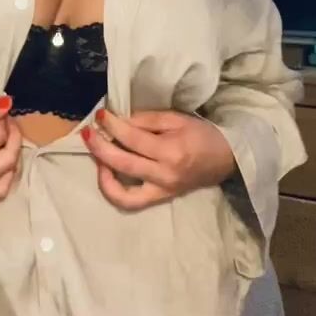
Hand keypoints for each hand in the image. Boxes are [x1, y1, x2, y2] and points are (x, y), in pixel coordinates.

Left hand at [81, 108, 235, 210]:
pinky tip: (107, 173)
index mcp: (170, 152)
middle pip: (122, 163)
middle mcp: (163, 175)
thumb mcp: (178, 119)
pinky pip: (130, 201)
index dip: (112, 125)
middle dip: (99, 146)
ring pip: (121, 192)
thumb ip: (147, 120)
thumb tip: (120, 121)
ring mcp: (161, 191)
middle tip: (89, 132)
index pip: (132, 139)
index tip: (101, 114)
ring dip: (102, 173)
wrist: (226, 159)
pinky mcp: (159, 199)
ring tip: (96, 155)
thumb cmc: (203, 135)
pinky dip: (113, 190)